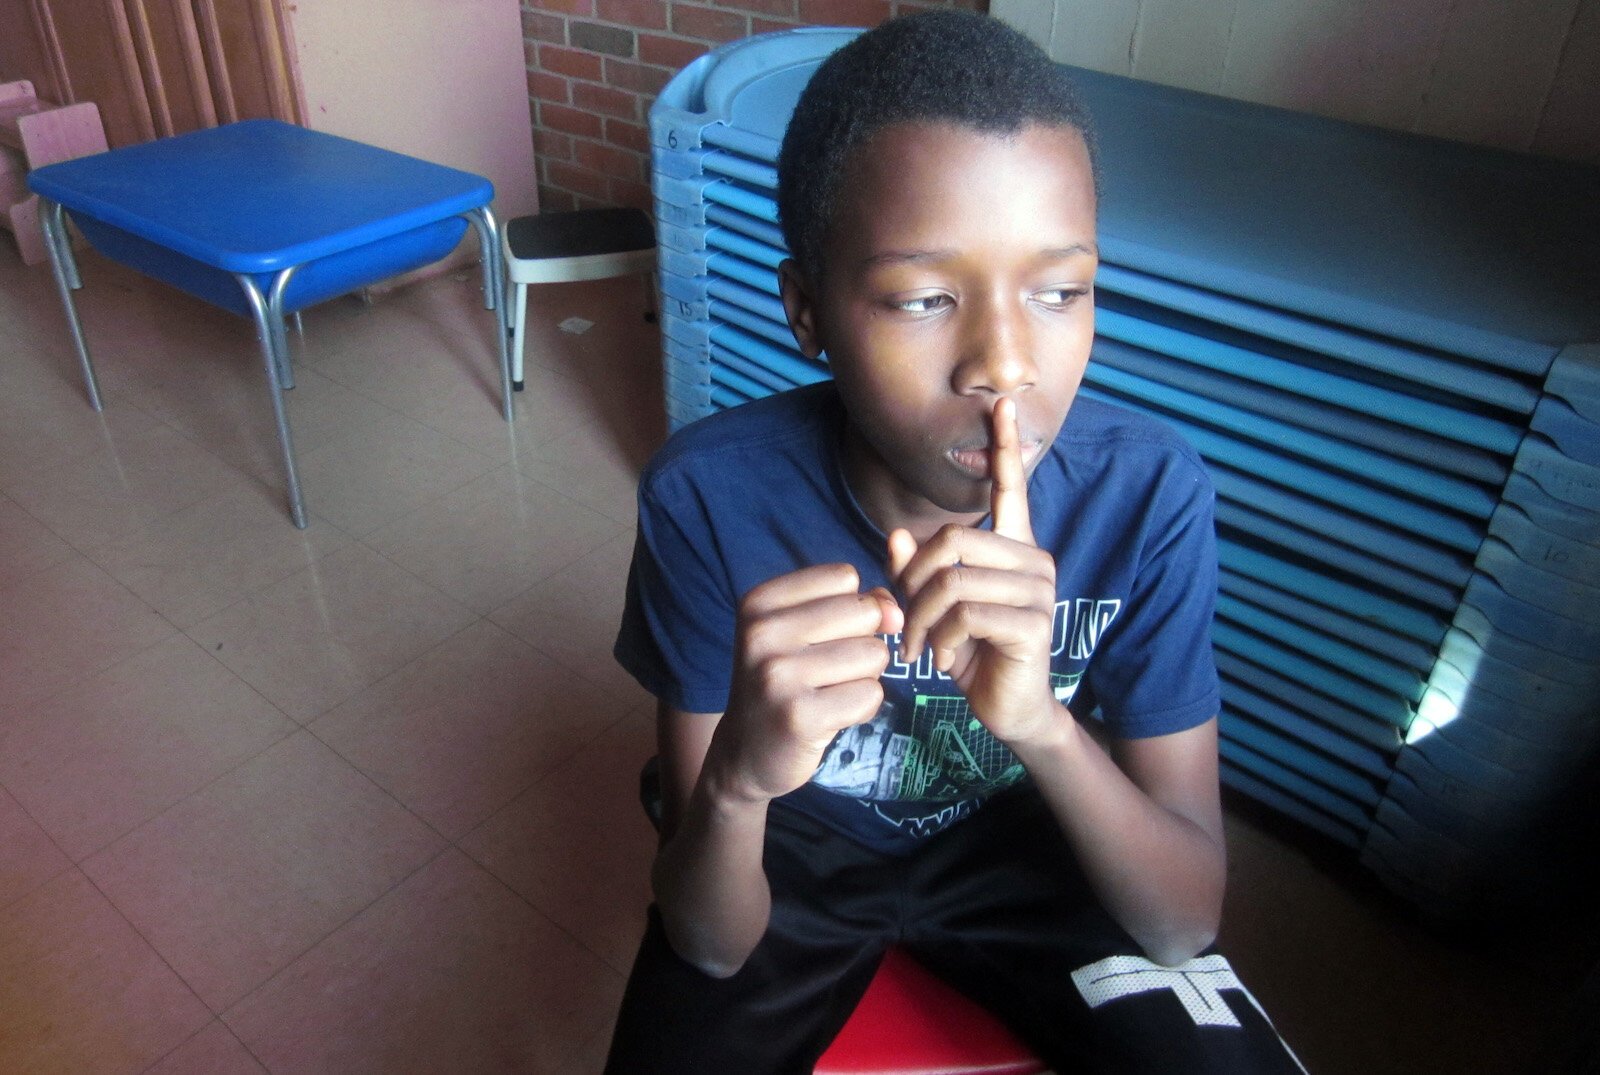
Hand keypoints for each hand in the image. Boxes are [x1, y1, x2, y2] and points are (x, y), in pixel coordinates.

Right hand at [706, 564, 903, 804]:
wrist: (744, 754)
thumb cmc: (783, 683)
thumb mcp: (803, 631)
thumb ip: (854, 605)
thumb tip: (895, 613)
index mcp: (757, 601)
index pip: (843, 577)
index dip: (850, 608)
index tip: (820, 637)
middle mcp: (761, 633)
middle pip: (864, 612)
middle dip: (862, 642)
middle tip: (825, 671)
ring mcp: (777, 676)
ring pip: (874, 654)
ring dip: (864, 678)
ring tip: (827, 694)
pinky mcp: (799, 717)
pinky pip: (871, 695)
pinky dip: (862, 708)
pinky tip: (830, 717)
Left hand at [888, 397, 1059, 744]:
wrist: (1009, 709)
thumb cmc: (974, 652)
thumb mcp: (937, 609)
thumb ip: (917, 572)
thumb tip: (895, 535)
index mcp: (1012, 548)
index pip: (1011, 488)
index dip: (1004, 446)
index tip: (1000, 402)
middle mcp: (1031, 560)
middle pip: (952, 539)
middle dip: (913, 582)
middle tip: (906, 622)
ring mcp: (1037, 590)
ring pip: (952, 578)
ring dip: (921, 618)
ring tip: (920, 647)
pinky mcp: (1032, 623)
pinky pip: (965, 612)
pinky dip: (941, 638)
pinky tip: (944, 659)